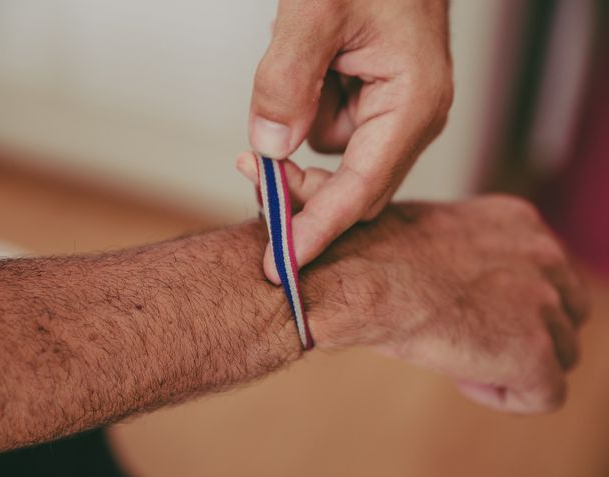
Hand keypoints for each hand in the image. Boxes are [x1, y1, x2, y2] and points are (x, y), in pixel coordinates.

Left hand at [246, 0, 452, 283]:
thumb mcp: (315, 7)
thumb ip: (287, 80)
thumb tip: (269, 149)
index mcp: (412, 103)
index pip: (360, 190)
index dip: (317, 230)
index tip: (279, 266)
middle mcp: (410, 119)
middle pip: (350, 189)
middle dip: (299, 189)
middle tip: (248, 169)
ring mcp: (394, 114)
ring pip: (333, 162)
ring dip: (295, 144)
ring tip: (291, 78)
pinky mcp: (373, 105)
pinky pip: (327, 132)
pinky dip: (302, 119)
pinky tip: (307, 74)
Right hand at [302, 193, 588, 412]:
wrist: (360, 278)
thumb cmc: (373, 256)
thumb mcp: (434, 237)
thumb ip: (468, 255)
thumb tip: (461, 284)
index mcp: (518, 222)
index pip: (548, 273)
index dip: (516, 302)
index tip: (471, 311)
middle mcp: (544, 255)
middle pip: (566, 312)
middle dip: (528, 332)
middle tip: (473, 339)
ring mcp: (542, 303)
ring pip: (561, 353)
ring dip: (513, 363)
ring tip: (459, 358)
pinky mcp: (533, 351)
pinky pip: (545, 394)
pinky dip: (505, 395)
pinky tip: (462, 378)